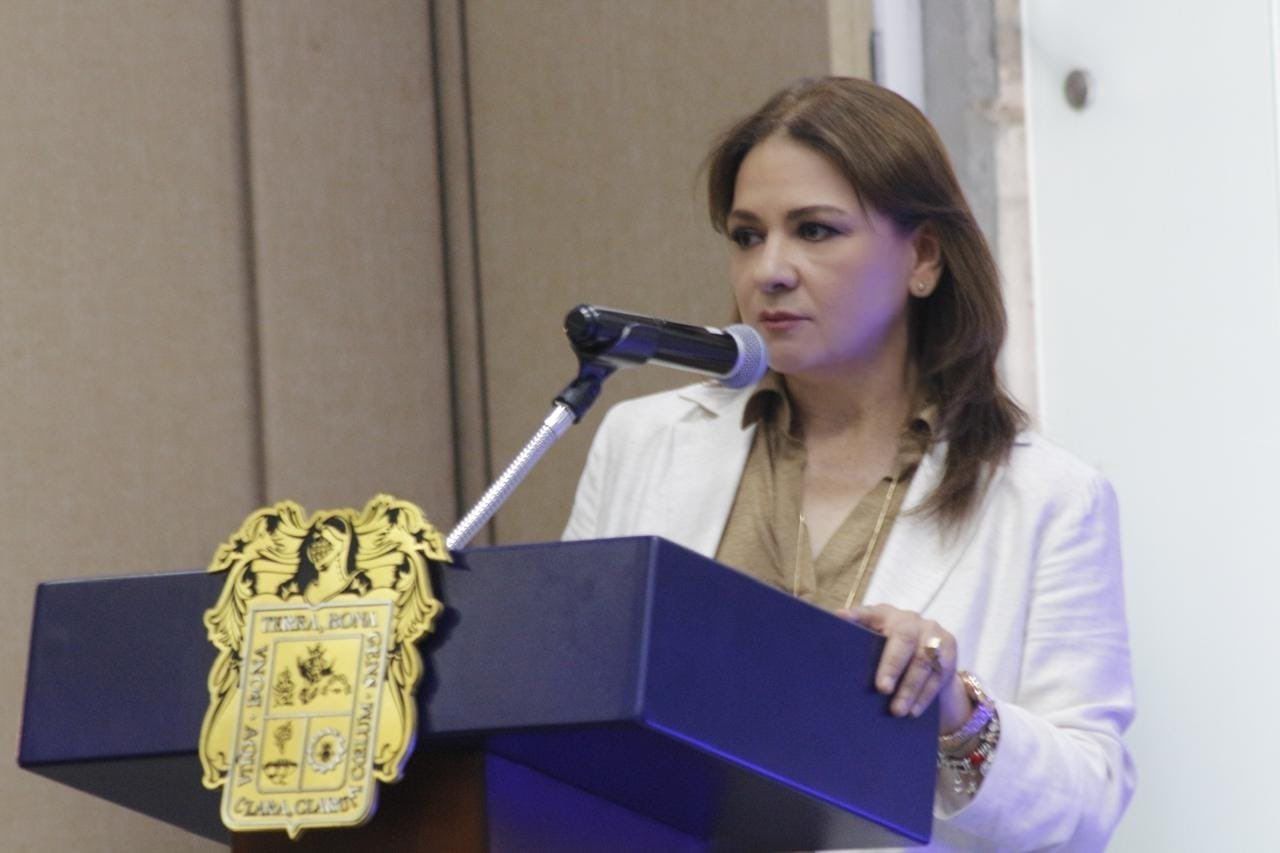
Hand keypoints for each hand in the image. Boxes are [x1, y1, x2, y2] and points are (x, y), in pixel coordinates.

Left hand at [838, 603, 972, 733]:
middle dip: (892, 665)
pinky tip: (913, 711)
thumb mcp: (876, 642)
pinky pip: (938, 675)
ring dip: (910, 689)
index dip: (855, 615)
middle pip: (903, 640)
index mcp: (884, 614)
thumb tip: (828, 647)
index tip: (841, 619)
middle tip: (882, 689)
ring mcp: (932, 633)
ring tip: (897, 711)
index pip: (868, 613)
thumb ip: (858, 643)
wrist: (932, 651)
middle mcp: (910, 620)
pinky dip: (925, 695)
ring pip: (923, 661)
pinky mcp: (949, 648)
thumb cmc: (890, 649)